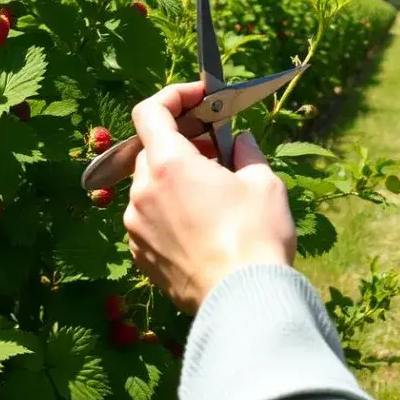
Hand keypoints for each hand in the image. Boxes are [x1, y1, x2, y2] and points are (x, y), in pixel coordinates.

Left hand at [123, 82, 295, 311]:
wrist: (241, 302)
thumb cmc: (255, 238)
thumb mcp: (263, 183)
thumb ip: (246, 152)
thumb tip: (238, 141)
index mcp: (169, 165)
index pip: (149, 112)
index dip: (174, 97)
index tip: (201, 99)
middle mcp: (142, 193)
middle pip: (152, 151)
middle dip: (184, 143)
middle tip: (219, 149)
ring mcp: (136, 227)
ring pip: (151, 188)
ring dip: (177, 180)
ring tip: (216, 193)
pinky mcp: (140, 256)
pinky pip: (150, 220)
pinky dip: (171, 212)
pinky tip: (203, 226)